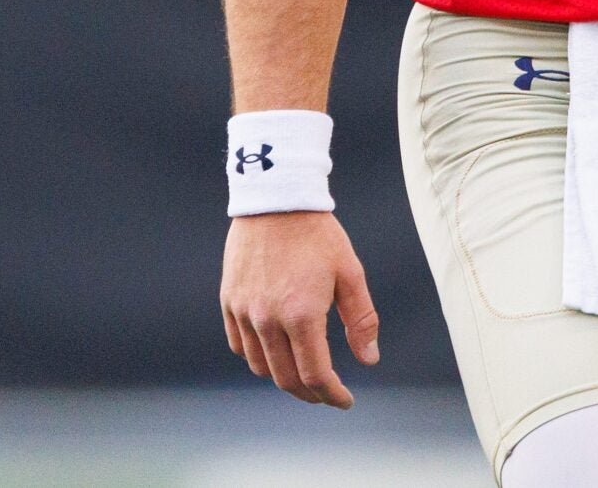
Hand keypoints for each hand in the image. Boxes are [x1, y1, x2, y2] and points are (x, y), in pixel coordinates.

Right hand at [220, 210, 380, 406]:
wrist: (276, 198)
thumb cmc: (318, 233)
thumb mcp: (349, 272)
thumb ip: (361, 319)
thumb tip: (368, 359)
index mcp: (301, 315)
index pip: (315, 375)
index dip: (331, 394)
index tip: (344, 400)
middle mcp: (268, 319)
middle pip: (286, 378)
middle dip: (310, 393)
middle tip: (326, 393)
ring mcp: (244, 311)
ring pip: (260, 366)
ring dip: (283, 377)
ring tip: (302, 372)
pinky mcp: (229, 300)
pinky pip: (239, 344)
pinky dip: (256, 357)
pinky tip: (274, 351)